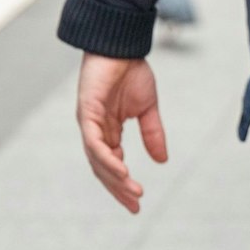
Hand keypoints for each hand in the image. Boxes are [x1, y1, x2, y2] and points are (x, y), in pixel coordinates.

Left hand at [75, 53, 168, 213]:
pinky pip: (94, 142)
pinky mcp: (87, 112)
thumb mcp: (147, 108)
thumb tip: (162, 161)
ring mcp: (89, 122)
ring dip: (115, 177)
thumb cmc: (131, 71)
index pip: (112, 164)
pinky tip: (121, 168)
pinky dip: (106, 157)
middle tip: (135, 206)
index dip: (123, 184)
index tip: (138, 202)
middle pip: (102, 168)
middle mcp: (95, 130)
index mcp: (107, 130)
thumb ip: (152, 133)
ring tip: (132, 191)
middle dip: (118, 188)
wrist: (122, 43)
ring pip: (97, 159)